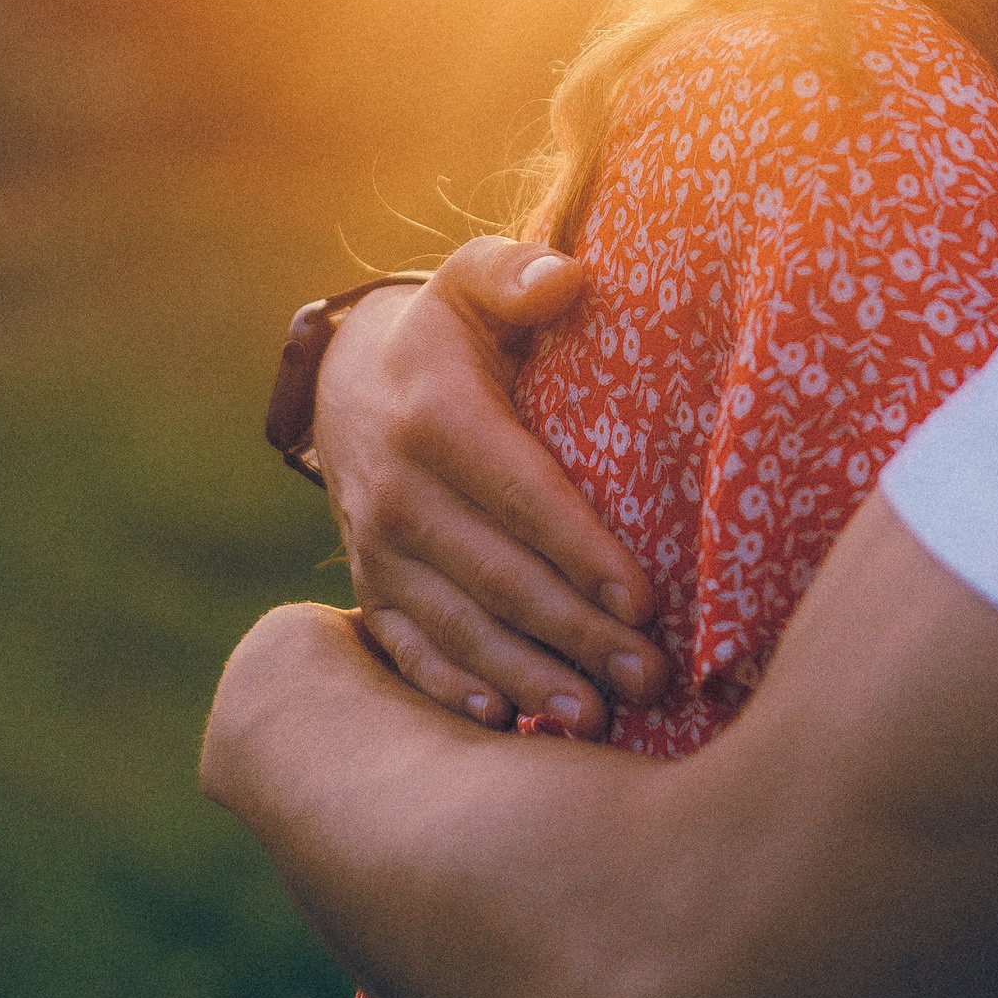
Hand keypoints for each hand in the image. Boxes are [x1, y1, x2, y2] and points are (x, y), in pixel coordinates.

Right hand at [313, 239, 672, 736]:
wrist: (347, 378)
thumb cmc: (445, 331)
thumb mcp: (470, 281)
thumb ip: (514, 274)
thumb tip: (564, 277)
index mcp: (434, 416)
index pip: (519, 492)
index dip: (580, 549)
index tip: (644, 599)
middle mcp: (397, 491)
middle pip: (497, 575)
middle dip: (575, 632)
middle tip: (650, 677)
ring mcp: (377, 548)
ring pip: (456, 627)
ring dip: (526, 677)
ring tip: (595, 719)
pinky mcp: (370, 586)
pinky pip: (405, 649)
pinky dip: (447, 691)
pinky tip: (499, 722)